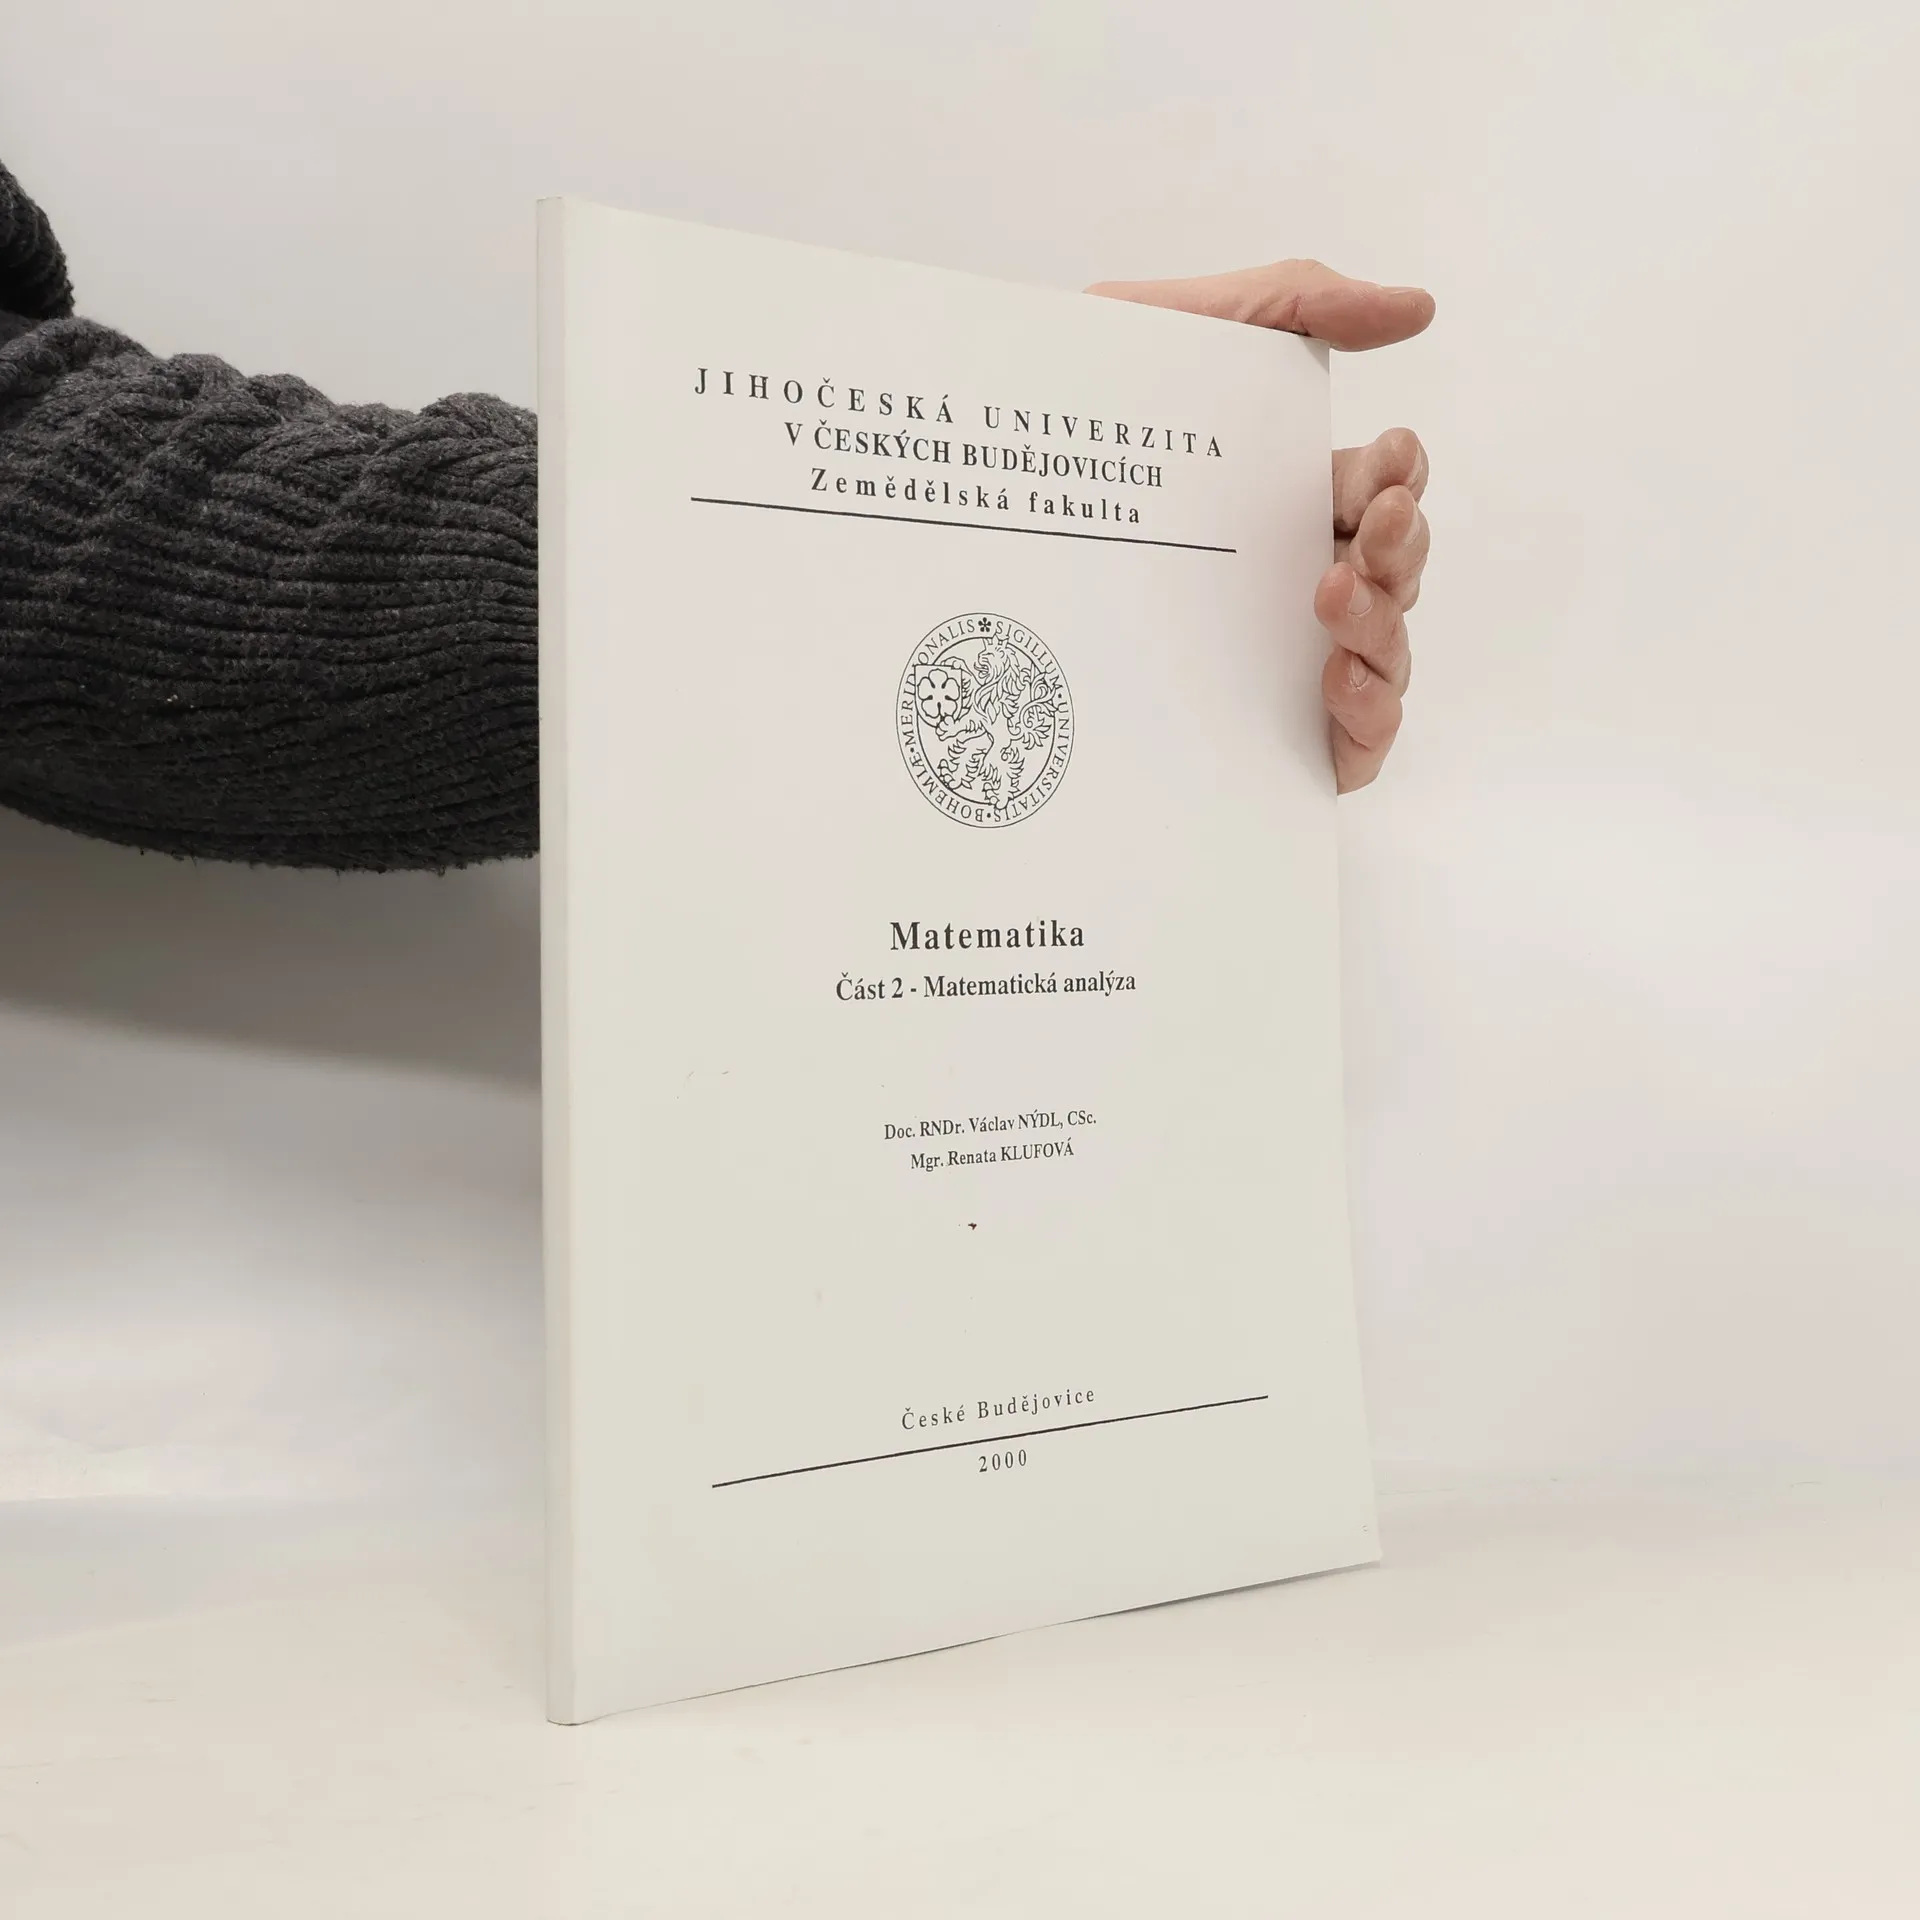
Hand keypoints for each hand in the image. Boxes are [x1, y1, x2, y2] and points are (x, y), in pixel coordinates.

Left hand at [1086, 261, 1432, 790]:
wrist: (976, 483)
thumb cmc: (1075, 407)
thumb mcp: (1179, 328)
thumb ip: (1297, 300)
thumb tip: (1416, 308)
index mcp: (1286, 494)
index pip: (1381, 490)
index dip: (1403, 474)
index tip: (1391, 454)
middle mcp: (1291, 576)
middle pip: (1395, 570)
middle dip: (1401, 543)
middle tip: (1370, 522)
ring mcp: (1279, 656)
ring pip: (1386, 651)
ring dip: (1384, 621)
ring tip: (1331, 593)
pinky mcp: (1262, 730)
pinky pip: (1355, 742)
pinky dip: (1372, 713)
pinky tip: (1336, 677)